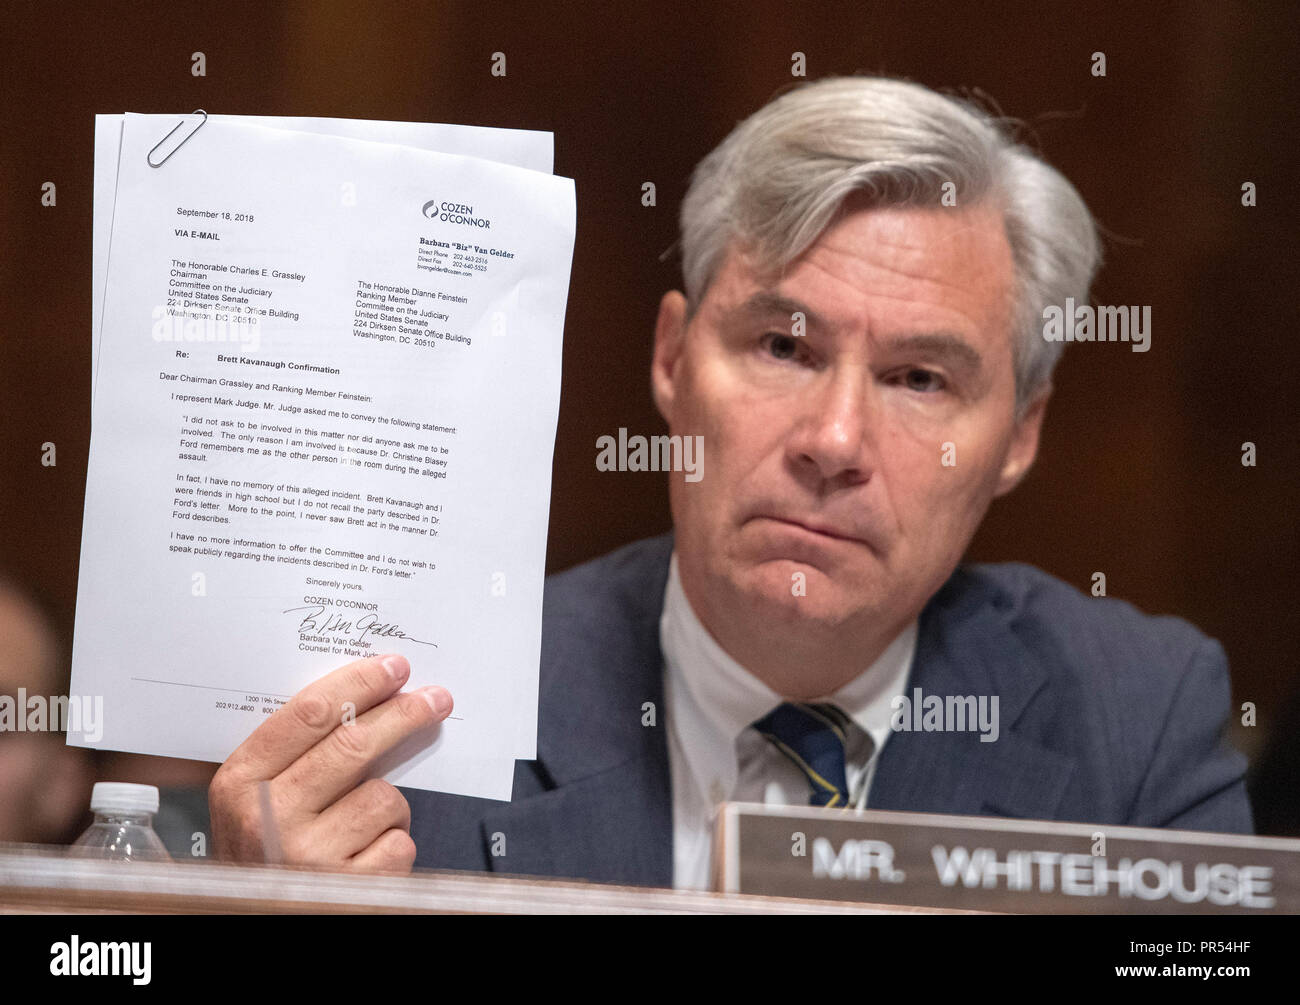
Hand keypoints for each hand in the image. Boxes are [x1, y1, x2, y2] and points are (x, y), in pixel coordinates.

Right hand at [208, 652, 450, 871]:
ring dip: (389, 805)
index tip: (394, 668)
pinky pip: (398, 842)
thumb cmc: (264, 856)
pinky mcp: (347, 891)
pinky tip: (365, 859)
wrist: (253, 921)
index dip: (359, 684)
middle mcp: (268, 820)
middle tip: (436, 699)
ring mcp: (308, 858)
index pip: (308, 715)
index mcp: (240, 784)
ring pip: (383, 797)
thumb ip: (295, 755)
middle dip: (404, 714)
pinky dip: (392, 845)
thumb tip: (370, 699)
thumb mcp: (255, 801)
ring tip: (361, 827)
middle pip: (354, 745)